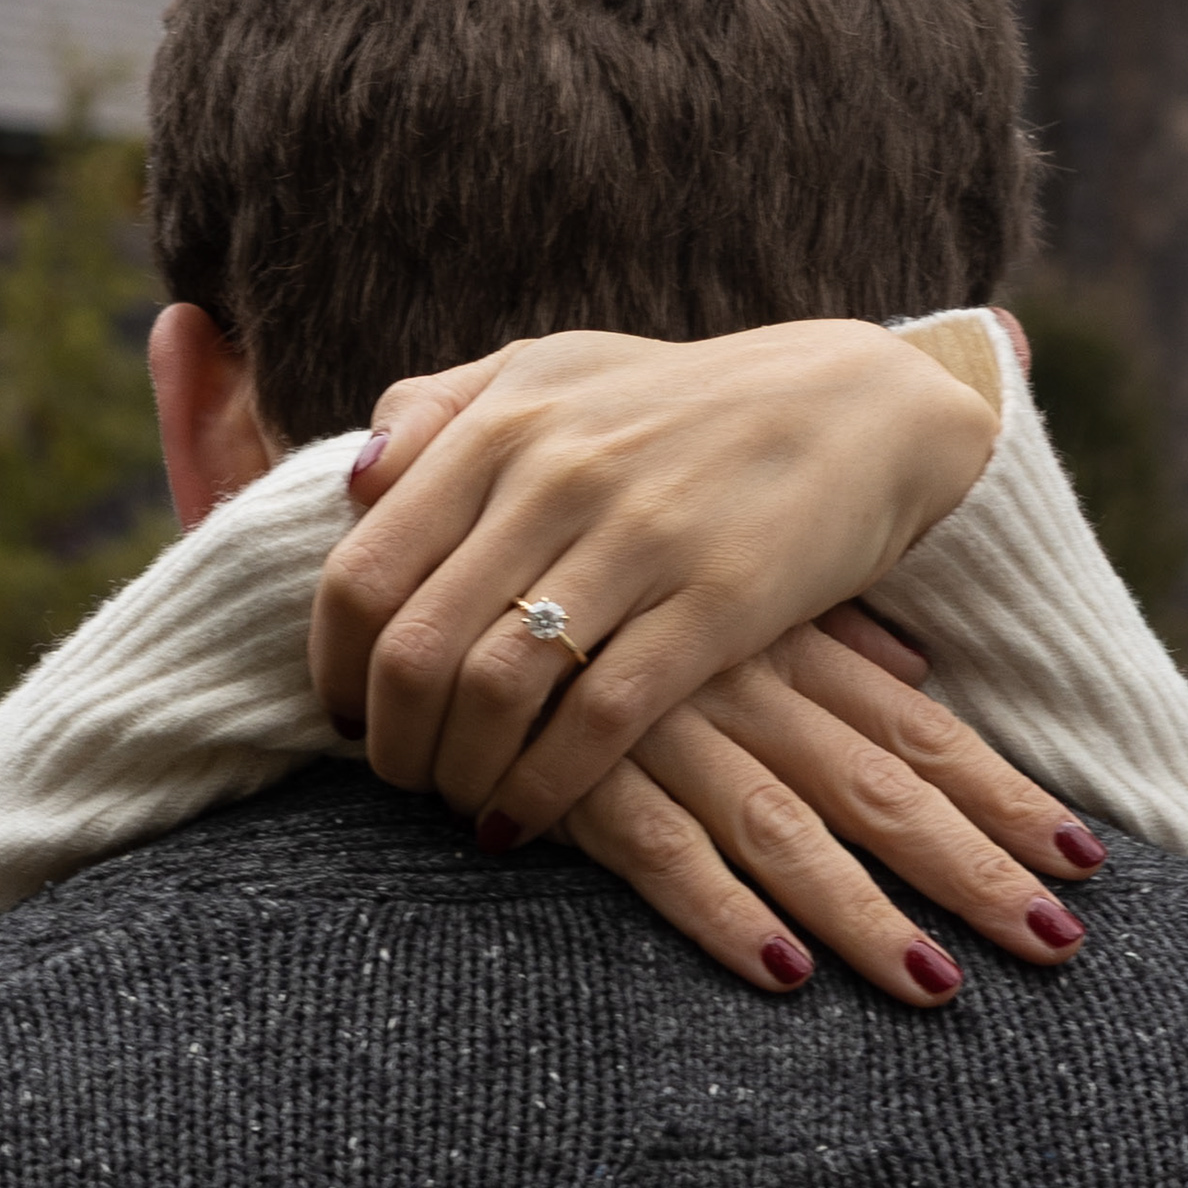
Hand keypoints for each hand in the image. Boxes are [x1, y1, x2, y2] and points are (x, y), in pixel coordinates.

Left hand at [311, 320, 998, 831]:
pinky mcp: (715, 605)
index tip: (345, 713)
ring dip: (458, 774)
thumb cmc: (680, 400)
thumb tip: (351, 487)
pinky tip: (525, 818)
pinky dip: (544, 788)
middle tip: (400, 776)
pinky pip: (597, 723)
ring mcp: (638, 540)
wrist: (854, 406)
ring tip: (463, 799)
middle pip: (415, 648)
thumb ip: (440, 409)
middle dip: (390, 741)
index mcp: (503, 422)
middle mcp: (557, 475)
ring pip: (493, 693)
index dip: (333, 665)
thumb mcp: (554, 370)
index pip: (363, 571)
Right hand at [554, 619, 1109, 1010]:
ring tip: (939, 988)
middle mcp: (745, 687)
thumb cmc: (599, 573)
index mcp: (787, 641)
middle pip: (881, 790)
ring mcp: (665, 732)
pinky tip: (778, 973)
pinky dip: (718, 910)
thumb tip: (916, 663)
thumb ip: (820, 627)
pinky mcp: (577, 775)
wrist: (451, 548)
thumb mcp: (719, 577)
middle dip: (972, 868)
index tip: (1086, 859)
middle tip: (1055, 945)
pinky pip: (655, 851)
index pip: (921, 731)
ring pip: (786, 831)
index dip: (1004, 797)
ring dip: (864, 915)